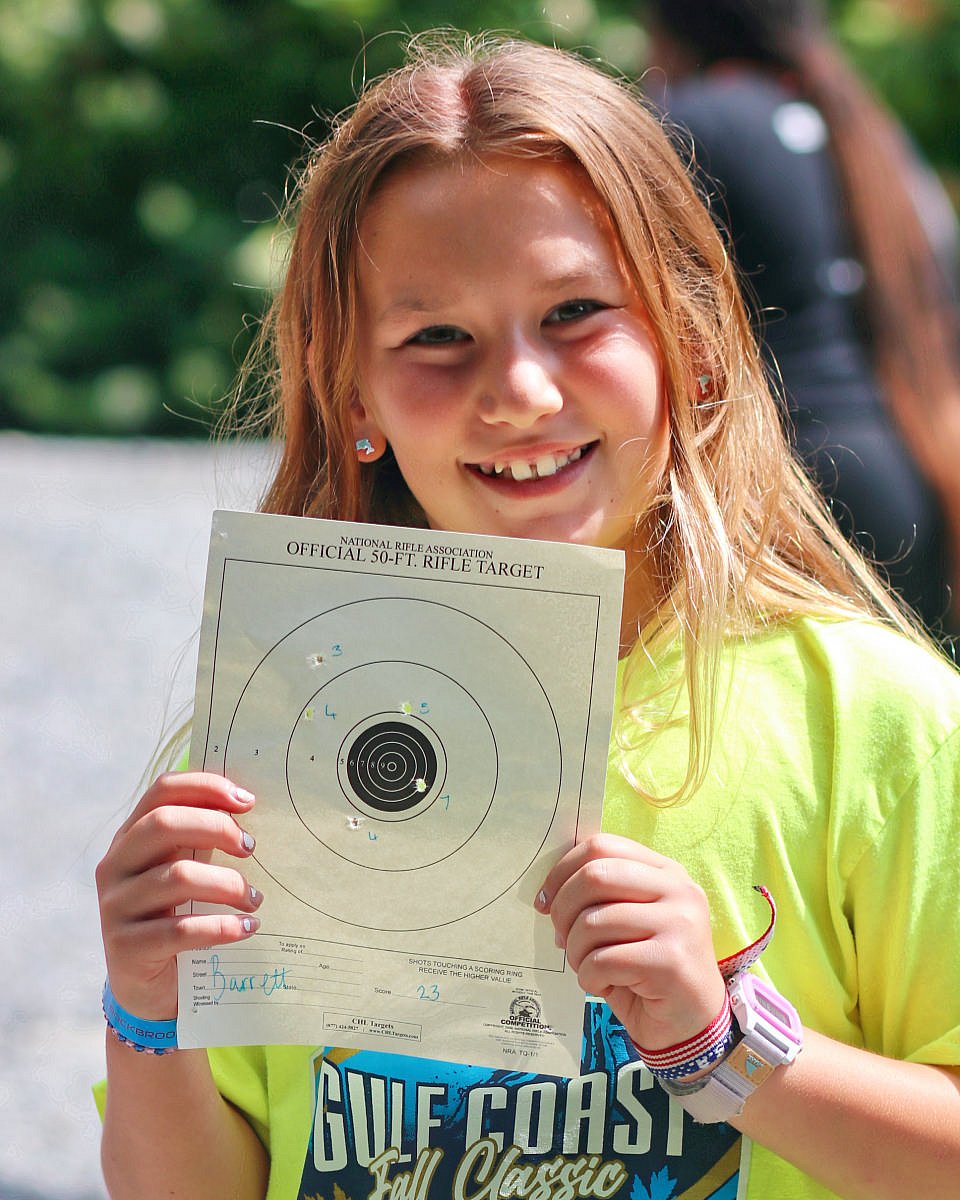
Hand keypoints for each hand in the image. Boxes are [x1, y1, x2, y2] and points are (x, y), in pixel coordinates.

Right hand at [96, 771, 262, 1019]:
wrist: (149, 989)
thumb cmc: (176, 915)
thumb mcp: (186, 869)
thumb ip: (204, 837)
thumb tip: (250, 804)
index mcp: (130, 837)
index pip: (161, 791)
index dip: (205, 787)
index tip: (247, 801)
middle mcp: (115, 866)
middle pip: (163, 824)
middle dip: (217, 828)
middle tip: (251, 847)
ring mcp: (116, 907)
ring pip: (177, 877)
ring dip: (228, 884)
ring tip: (255, 899)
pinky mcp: (126, 948)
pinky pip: (180, 929)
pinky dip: (221, 926)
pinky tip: (247, 928)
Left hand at [536, 833, 724, 1049]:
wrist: (690, 1023)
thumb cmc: (647, 970)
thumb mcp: (626, 922)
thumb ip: (600, 897)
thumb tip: (548, 895)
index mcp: (665, 871)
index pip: (602, 846)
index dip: (562, 871)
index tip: (545, 901)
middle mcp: (678, 889)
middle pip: (594, 875)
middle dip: (563, 909)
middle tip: (561, 937)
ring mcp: (679, 923)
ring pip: (594, 921)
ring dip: (575, 951)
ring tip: (587, 968)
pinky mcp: (671, 961)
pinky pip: (603, 960)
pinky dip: (589, 977)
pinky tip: (603, 986)